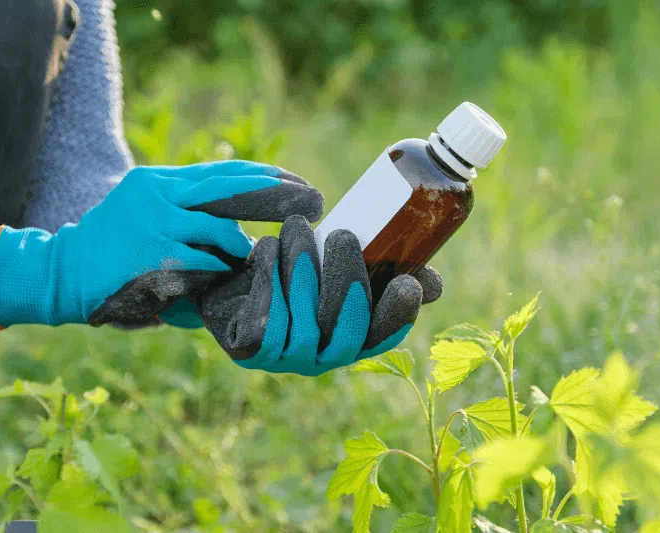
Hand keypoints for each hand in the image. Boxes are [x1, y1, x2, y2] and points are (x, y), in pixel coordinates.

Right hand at [0, 161, 323, 327]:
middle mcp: (160, 194)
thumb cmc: (110, 252)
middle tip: (312, 200)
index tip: (297, 182)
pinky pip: (205, 261)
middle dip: (276, 194)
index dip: (263, 176)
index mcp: (159, 182)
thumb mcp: (146, 218)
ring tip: (250, 257)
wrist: (61, 273)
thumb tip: (238, 234)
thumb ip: (187, 219)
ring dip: (241, 246)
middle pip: (230, 187)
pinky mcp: (155, 253)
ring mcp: (157, 222)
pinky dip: (219, 270)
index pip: (222, 173)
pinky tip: (222, 276)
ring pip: (221, 229)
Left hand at [197, 215, 441, 375]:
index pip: (383, 337)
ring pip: (305, 324)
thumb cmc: (291, 266)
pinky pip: (266, 324)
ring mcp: (285, 360)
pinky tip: (267, 247)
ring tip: (297, 228)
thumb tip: (433, 285)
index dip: (398, 315)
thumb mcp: (335, 261)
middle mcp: (322, 357)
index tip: (407, 281)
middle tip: (343, 235)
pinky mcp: (250, 351)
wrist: (226, 277)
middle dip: (348, 280)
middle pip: (346, 332)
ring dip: (303, 269)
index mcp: (350, 337)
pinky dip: (268, 280)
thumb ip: (383, 270)